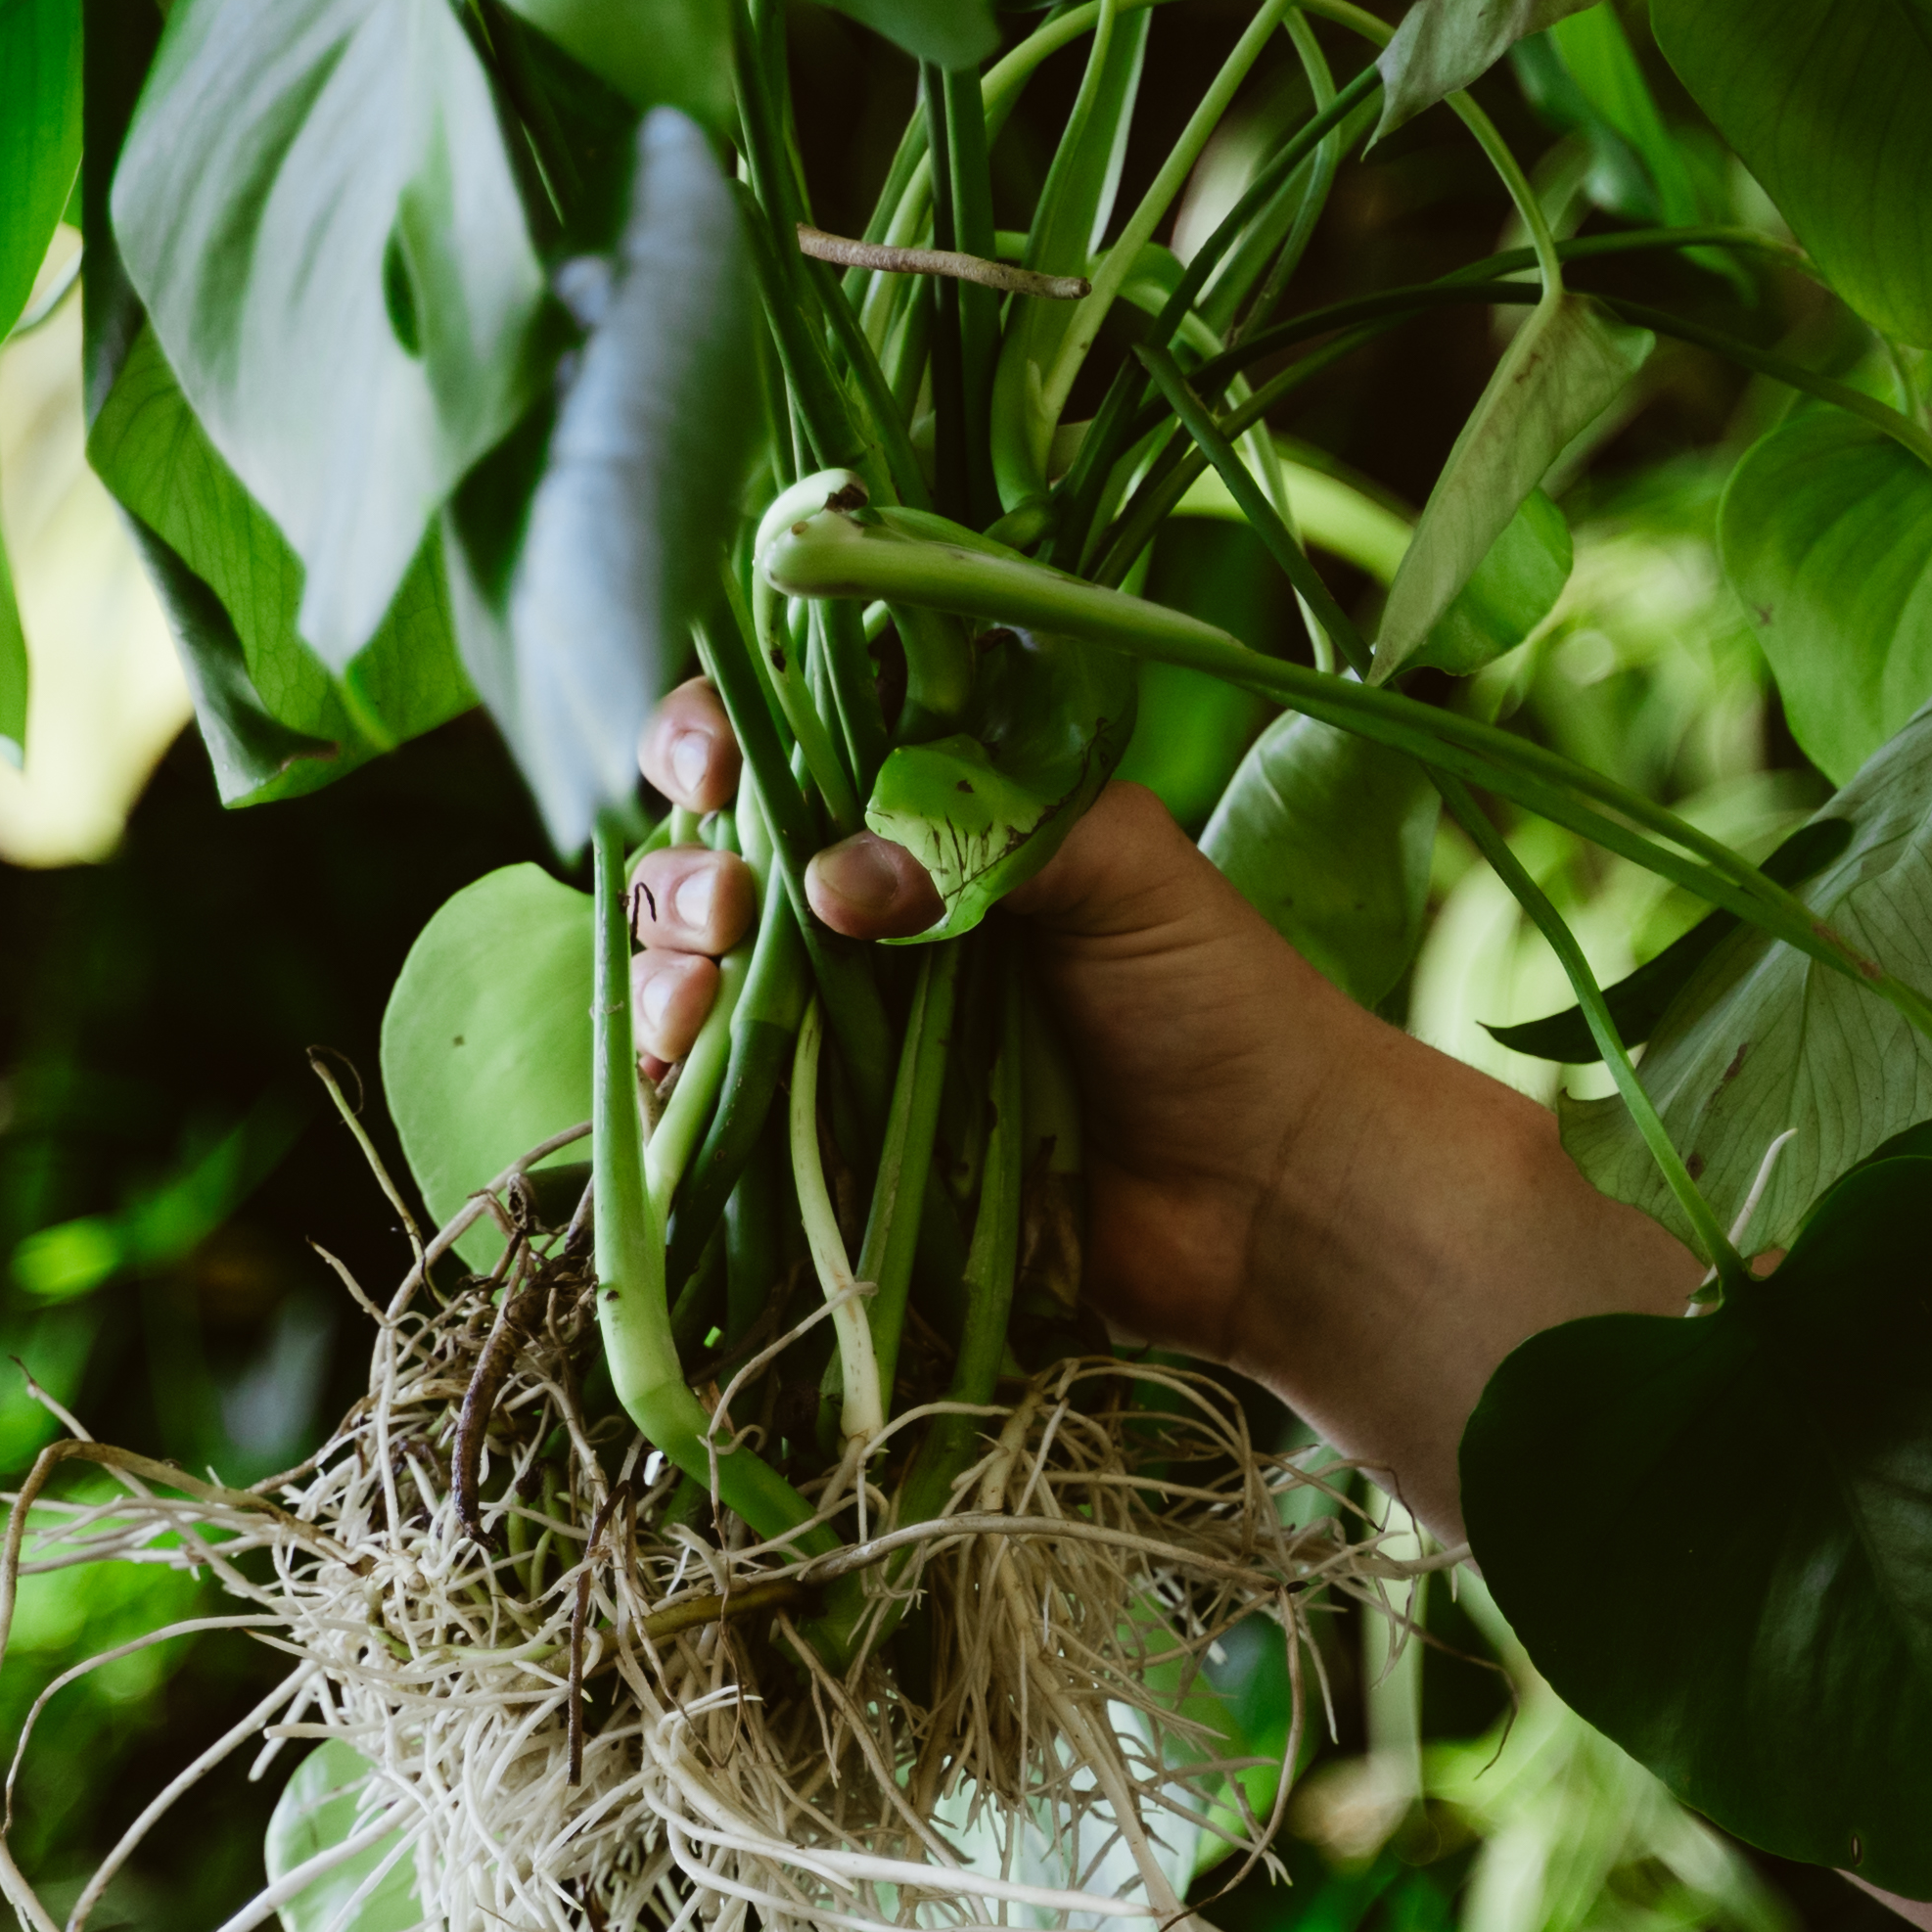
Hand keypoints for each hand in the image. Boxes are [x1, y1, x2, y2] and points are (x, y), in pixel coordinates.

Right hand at [625, 679, 1696, 1513]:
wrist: (1267, 1194)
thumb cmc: (1216, 1006)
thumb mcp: (1123, 867)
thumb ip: (983, 831)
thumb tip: (831, 874)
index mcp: (926, 820)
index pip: (783, 747)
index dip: (718, 737)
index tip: (715, 763)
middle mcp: (864, 918)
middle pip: (706, 860)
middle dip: (683, 874)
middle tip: (729, 914)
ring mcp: (840, 1034)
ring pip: (689, 978)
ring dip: (664, 973)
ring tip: (698, 998)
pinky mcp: (830, 1147)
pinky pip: (712, 1108)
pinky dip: (668, 1087)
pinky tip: (673, 1069)